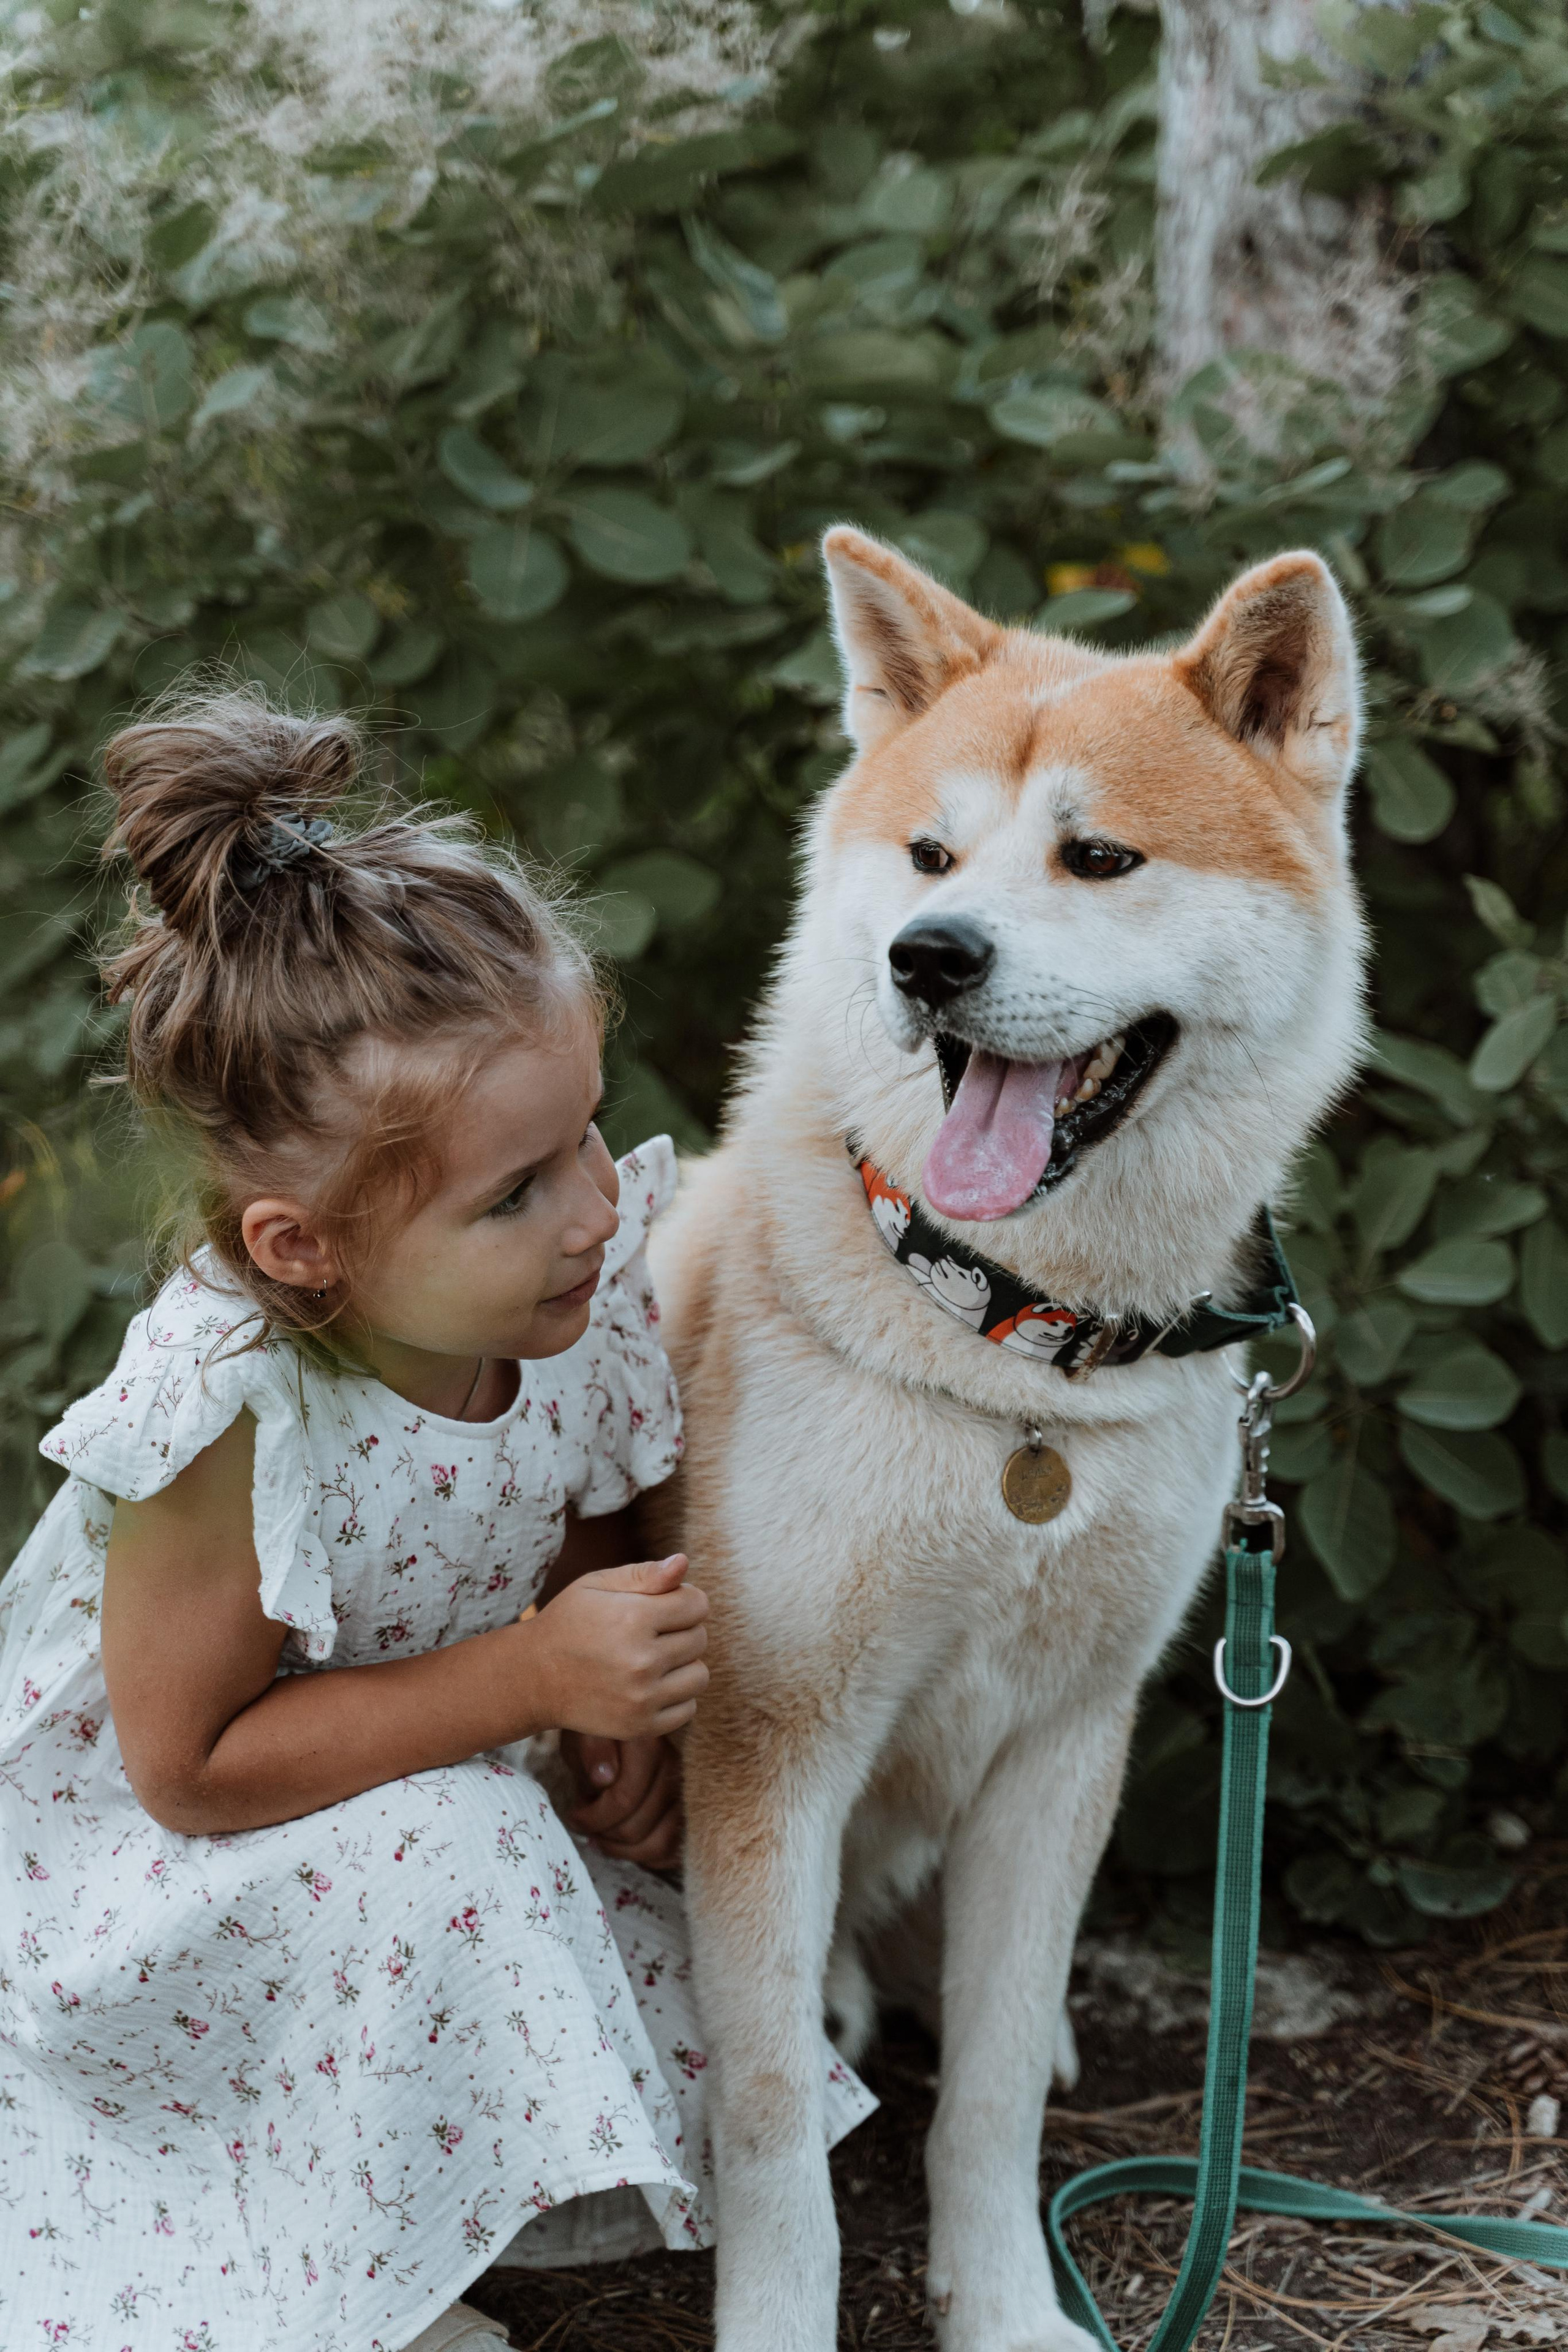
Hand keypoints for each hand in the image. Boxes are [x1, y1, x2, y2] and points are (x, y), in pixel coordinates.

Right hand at [524, 1554, 707, 1741]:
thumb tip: (684, 1562)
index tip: (662, 1605)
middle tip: (650, 1633)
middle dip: (681, 1630)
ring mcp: (641, 1698)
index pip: (697, 1604)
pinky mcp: (640, 1726)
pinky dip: (676, 1696)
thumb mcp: (597, 1585)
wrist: (532, 1677)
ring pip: (700, 1675)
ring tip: (653, 1659)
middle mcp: (641, 1660)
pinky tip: (650, 1685)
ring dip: (683, 1665)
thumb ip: (644, 1573)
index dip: (683, 1599)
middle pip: (700, 1639)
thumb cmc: (568, 1622)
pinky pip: (688, 1708)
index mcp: (632, 1618)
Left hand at [562, 1731, 684, 1867]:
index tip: (574, 1816)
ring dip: (626, 1852)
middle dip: (605, 1834)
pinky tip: (627, 1849)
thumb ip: (592, 1750)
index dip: (594, 1817)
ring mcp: (688, 1790)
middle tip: (586, 1829)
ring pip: (662, 1844)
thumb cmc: (597, 1734)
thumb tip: (604, 1778)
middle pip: (639, 1826)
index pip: (625, 1798)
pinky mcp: (691, 1809)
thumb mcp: (584, 1734)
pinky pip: (676, 1849)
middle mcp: (676, 1766)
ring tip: (603, 1841)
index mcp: (648, 1742)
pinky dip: (650, 1857)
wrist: (618, 1730)